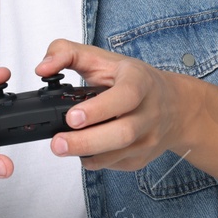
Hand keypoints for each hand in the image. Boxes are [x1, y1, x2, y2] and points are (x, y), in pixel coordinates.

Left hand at [36, 40, 193, 171]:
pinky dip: (94, 160)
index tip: (72, 117)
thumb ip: (67, 53)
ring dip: (87, 154)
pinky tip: (83, 150)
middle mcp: (150, 111)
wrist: (174, 106)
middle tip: (57, 143)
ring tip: (63, 147)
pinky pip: (114, 164)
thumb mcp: (102, 58)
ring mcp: (148, 138)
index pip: (126, 96)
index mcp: (140, 81)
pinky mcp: (142, 158)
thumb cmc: (133, 79)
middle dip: (86, 142)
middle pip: (122, 133)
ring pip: (118, 154)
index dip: (99, 109)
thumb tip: (43, 68)